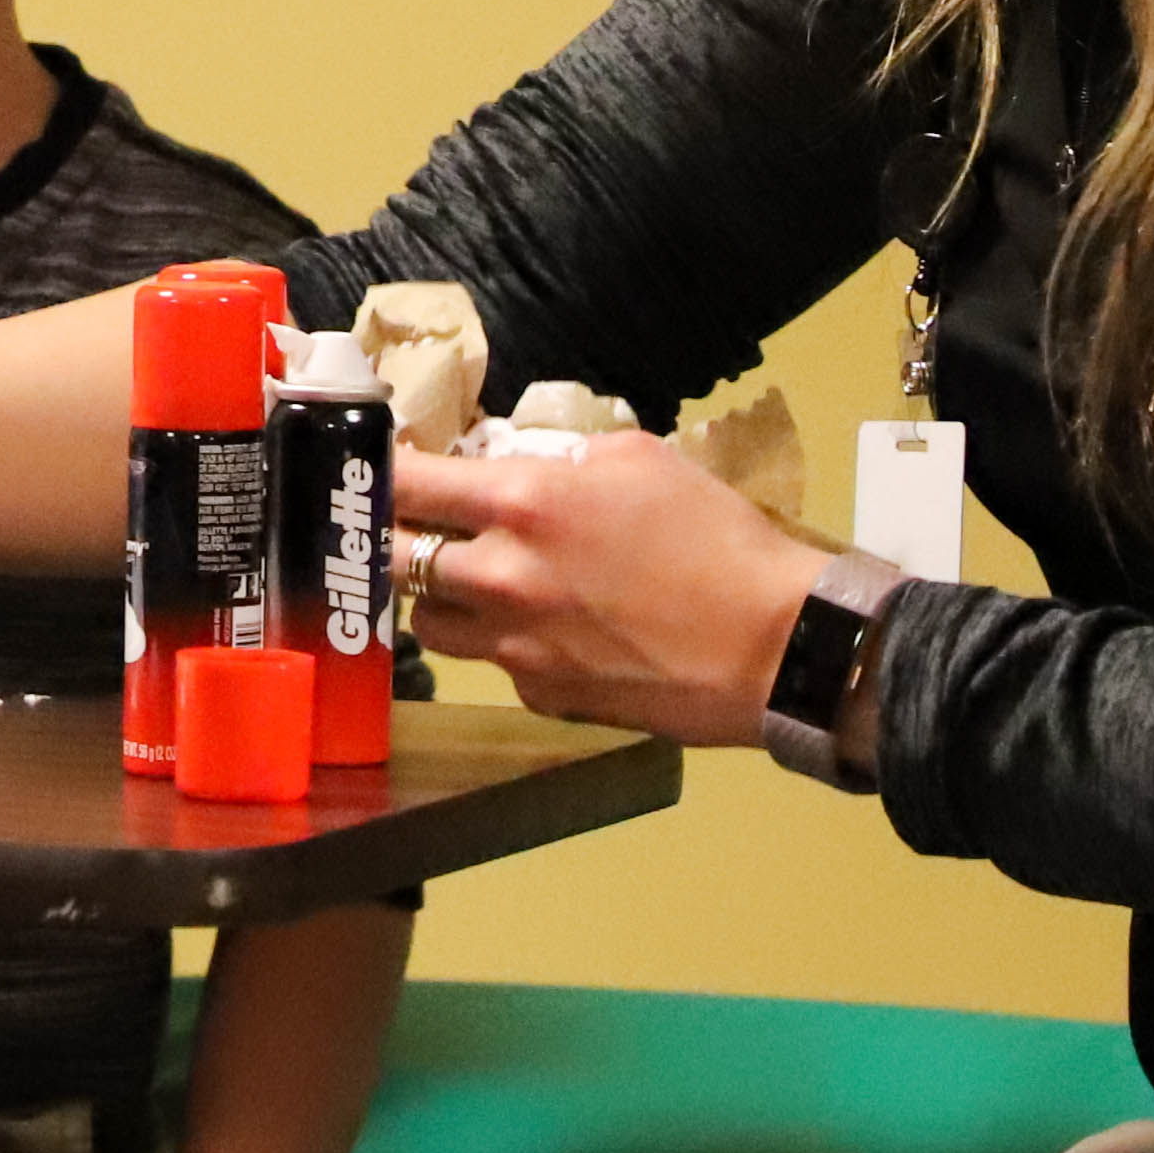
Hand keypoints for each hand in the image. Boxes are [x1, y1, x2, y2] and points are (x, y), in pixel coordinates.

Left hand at [391, 429, 826, 744]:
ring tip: (479, 583)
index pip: (405, 483)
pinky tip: (552, 632)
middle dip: (399, 539)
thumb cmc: (718, 539)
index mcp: (522, 504)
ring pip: (429, 623)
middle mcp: (500, 578)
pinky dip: (506, 645)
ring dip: (441, 598)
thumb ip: (564, 457)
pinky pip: (492, 664)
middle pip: (395, 560)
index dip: (380, 472)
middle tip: (420, 527)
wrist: (775, 645)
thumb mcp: (640, 457)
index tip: (378, 469)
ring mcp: (514, 646)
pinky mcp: (540, 695)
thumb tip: (527, 464)